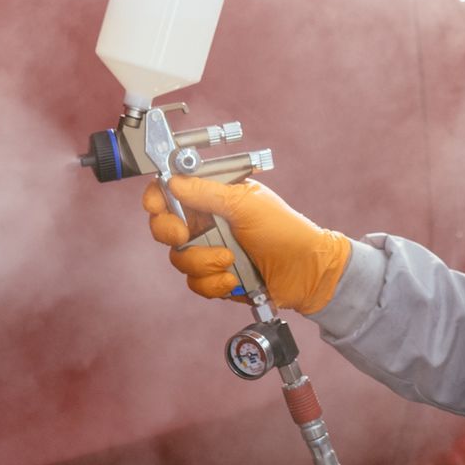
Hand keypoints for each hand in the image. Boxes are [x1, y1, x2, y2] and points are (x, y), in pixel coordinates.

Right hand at [142, 170, 352, 313]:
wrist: (306, 272)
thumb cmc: (285, 231)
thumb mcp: (247, 203)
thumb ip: (207, 192)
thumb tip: (173, 181)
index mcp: (213, 197)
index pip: (171, 192)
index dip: (157, 199)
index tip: (159, 207)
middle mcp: (207, 222)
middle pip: (164, 228)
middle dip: (172, 233)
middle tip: (186, 235)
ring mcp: (209, 250)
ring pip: (180, 259)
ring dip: (204, 262)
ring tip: (230, 260)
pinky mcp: (214, 277)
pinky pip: (195, 283)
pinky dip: (214, 283)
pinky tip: (234, 279)